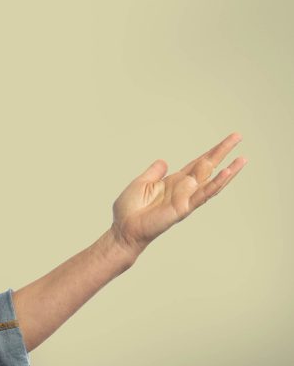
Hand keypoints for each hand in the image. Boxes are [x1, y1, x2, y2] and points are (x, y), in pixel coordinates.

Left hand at [110, 132, 247, 256]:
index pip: (197, 163)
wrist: (124, 228)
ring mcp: (185, 198)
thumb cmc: (130, 209)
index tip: (226, 140)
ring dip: (228, 171)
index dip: (211, 151)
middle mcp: (183, 189)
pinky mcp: (183, 208)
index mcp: (173, 182)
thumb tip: (164, 161)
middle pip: (207, 167)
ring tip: (242, 159)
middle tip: (238, 136)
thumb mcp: (141, 183)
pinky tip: (226, 173)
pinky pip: (202, 195)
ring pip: (211, 181)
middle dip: (222, 152)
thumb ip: (154, 172)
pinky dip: (215, 184)